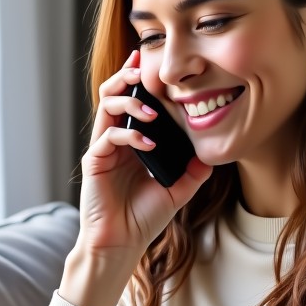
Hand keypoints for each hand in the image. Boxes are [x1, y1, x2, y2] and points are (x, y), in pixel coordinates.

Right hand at [78, 49, 211, 256]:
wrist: (121, 245)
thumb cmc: (144, 218)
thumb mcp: (178, 190)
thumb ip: (194, 170)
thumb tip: (212, 151)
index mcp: (131, 141)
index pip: (132, 100)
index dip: (140, 79)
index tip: (152, 60)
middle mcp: (114, 140)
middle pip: (113, 94)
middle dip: (127, 76)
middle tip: (143, 66)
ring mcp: (102, 149)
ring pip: (106, 108)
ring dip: (129, 102)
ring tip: (150, 109)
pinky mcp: (94, 163)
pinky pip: (108, 138)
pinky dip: (129, 135)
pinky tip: (148, 143)